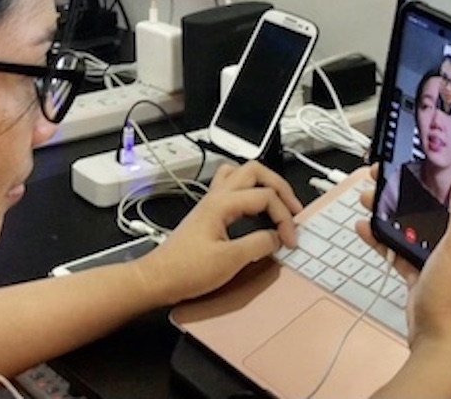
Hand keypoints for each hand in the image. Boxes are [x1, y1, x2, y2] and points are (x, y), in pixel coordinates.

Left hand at [132, 161, 302, 304]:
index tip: (290, 241)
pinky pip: (231, 190)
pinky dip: (249, 194)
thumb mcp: (230, 261)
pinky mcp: (208, 214)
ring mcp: (211, 203)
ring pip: (240, 175)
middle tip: (294, 209)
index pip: (266, 197)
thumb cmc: (185, 271)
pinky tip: (255, 211)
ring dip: (262, 184)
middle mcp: (216, 197)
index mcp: (222, 203)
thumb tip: (277, 238)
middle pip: (255, 171)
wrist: (157, 279)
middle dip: (279, 187)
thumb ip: (259, 245)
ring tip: (277, 203)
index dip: (284, 218)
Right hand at [355, 156, 450, 391]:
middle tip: (376, 179)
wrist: (441, 345)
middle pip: (431, 207)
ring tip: (365, 201)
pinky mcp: (424, 275)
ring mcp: (444, 260)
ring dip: (389, 214)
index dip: (430, 174)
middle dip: (403, 193)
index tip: (405, 160)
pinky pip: (402, 249)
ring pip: (414, 227)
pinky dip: (384, 239)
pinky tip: (365, 229)